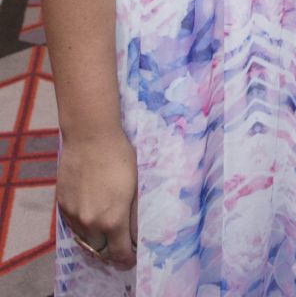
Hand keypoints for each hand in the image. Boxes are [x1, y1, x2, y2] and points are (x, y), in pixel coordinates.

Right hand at [57, 129, 137, 269]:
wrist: (90, 136)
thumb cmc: (119, 156)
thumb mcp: (134, 186)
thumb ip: (133, 215)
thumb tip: (134, 234)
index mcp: (112, 220)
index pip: (119, 254)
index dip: (127, 259)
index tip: (130, 257)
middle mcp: (90, 222)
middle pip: (100, 249)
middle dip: (110, 248)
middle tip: (118, 240)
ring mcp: (73, 214)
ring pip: (84, 237)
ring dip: (95, 236)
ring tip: (104, 225)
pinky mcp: (61, 204)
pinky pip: (72, 224)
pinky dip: (82, 223)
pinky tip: (90, 211)